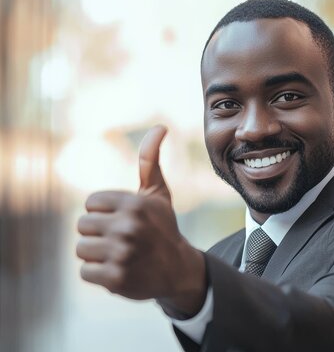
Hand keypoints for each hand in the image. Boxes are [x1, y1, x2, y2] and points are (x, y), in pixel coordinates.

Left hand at [76, 125, 206, 315]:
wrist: (178, 269)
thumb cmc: (163, 227)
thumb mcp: (158, 193)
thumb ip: (150, 160)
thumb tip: (160, 126)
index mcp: (134, 203)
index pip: (90, 204)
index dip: (105, 213)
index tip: (123, 220)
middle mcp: (127, 226)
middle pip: (82, 225)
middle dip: (99, 233)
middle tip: (122, 239)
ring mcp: (121, 253)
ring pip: (81, 249)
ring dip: (97, 254)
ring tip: (120, 255)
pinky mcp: (116, 279)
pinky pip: (85, 272)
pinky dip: (99, 274)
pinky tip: (119, 270)